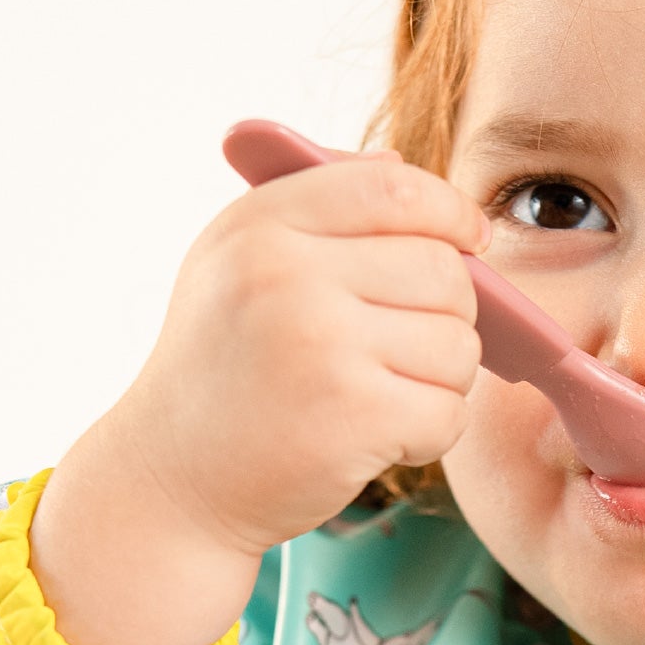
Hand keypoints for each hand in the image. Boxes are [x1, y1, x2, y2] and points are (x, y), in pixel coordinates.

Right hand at [32, 154, 487, 644]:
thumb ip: (316, 208)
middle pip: (445, 272)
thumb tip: (400, 164)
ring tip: (384, 392)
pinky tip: (381, 437)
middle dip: (452, 312)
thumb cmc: (222, 365)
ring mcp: (322, 346)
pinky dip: (431, 432)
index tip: (471, 239)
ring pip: (458, 345)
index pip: (395, 189)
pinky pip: (450, 411)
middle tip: (409, 344)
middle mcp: (287, 276)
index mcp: (261, 225)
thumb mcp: (236, 262)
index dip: (451, 212)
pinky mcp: (354, 417)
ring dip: (442, 379)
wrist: (172, 480)